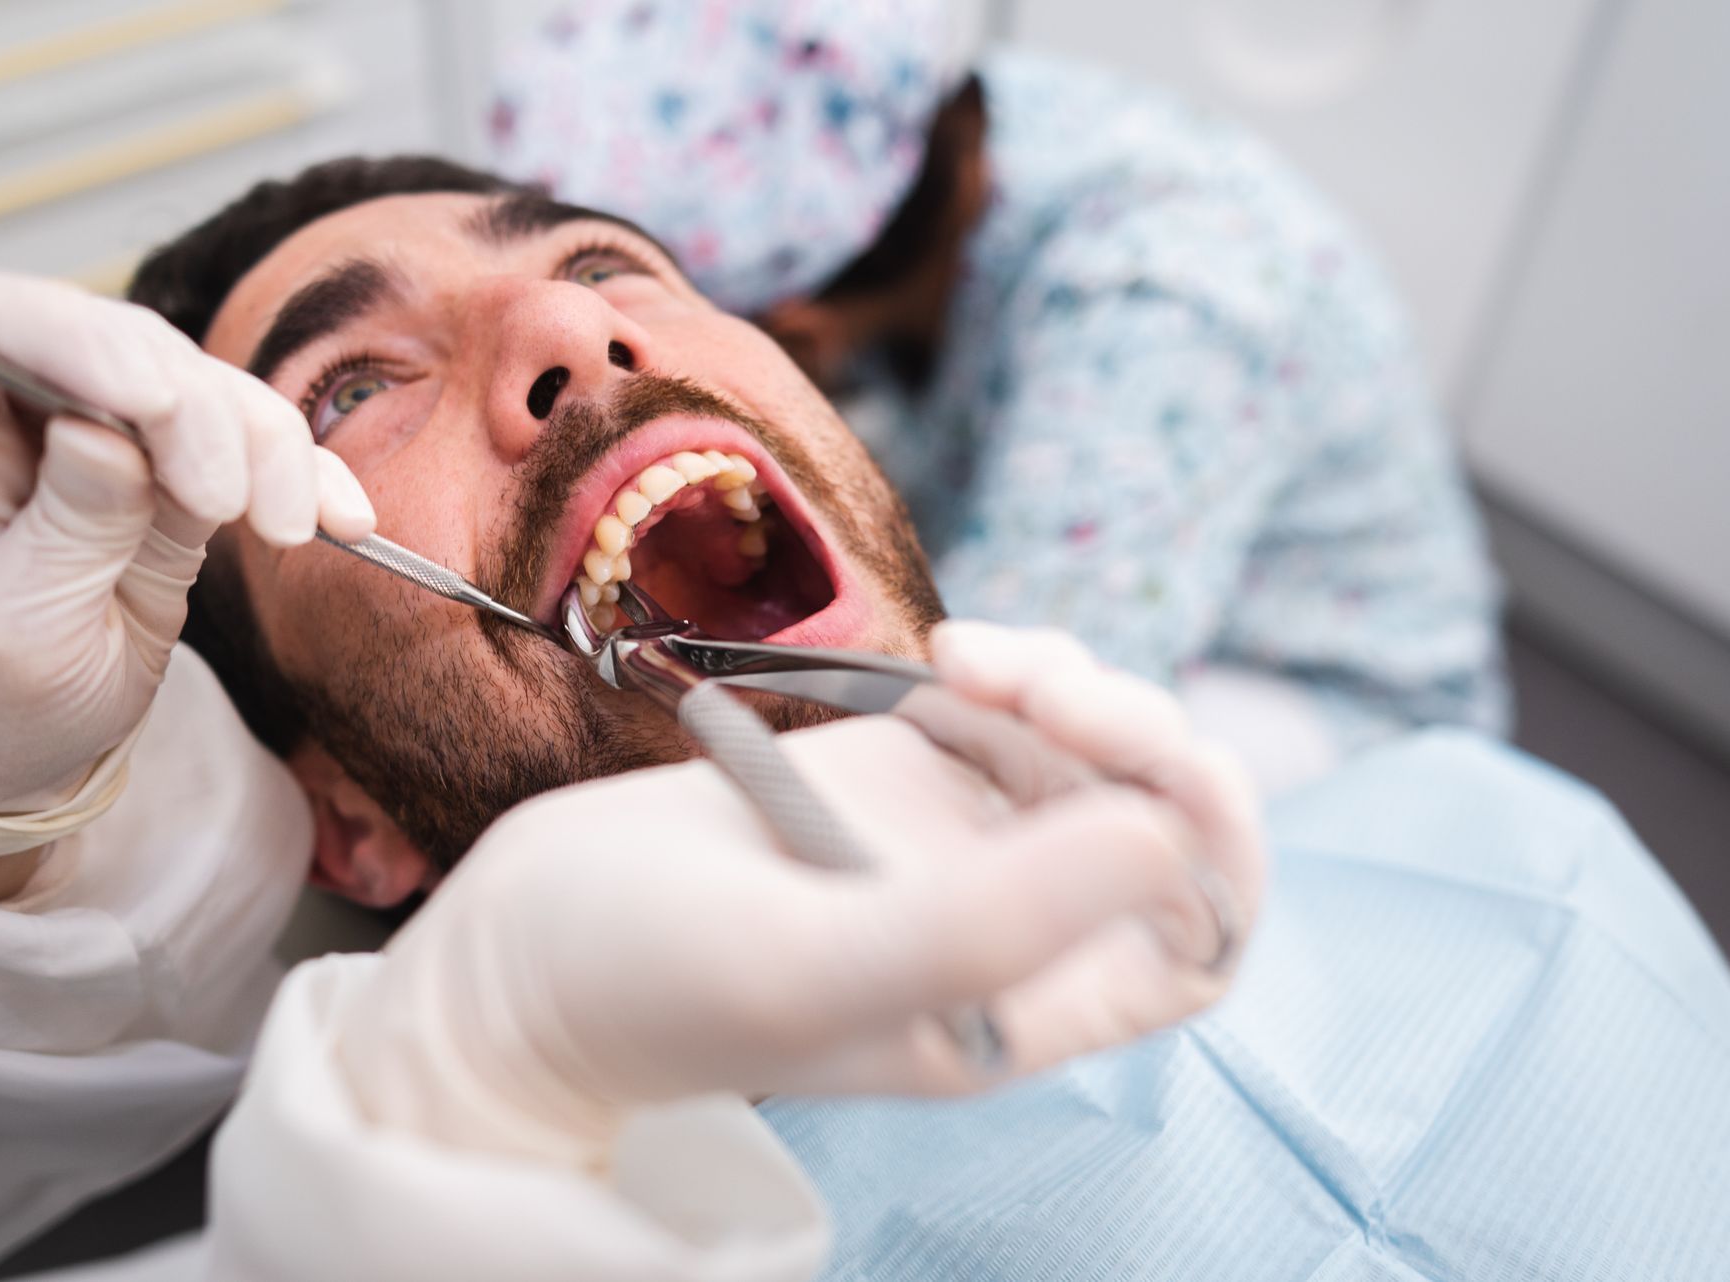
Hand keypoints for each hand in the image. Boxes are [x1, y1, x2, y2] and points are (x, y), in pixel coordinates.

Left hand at [0, 271, 374, 812]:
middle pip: (120, 348)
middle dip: (195, 409)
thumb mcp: (16, 629)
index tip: (150, 400)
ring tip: (285, 530)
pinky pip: (257, 448)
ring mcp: (109, 438)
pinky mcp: (181, 476)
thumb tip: (104, 431)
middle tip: (225, 498)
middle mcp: (20, 414)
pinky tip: (338, 520)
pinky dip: (307, 478)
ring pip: (205, 388)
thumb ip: (68, 525)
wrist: (24, 761)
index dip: (68, 336)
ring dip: (267, 446)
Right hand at [337, 622, 1266, 1165]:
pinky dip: (1011, 664)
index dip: (1214, 845)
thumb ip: (992, 921)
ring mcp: (953, 844)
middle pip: (1155, 818)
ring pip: (1089, 746)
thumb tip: (1164, 835)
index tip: (1141, 770)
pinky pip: (1015, 706)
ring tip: (966, 659)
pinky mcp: (898, 774)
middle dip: (1130, 732)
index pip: (1198, 937)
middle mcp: (1006, 929)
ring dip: (1065, 680)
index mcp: (1017, 1008)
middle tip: (1027, 684)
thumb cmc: (644, 986)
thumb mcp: (815, 963)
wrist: (515, 949)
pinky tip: (950, 653)